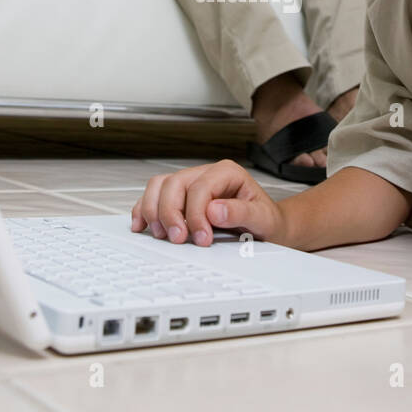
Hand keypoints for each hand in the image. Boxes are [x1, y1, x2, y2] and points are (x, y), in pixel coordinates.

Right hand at [131, 160, 286, 246]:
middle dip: (171, 213)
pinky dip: (145, 209)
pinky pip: (154, 195)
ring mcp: (191, 183)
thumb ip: (242, 213)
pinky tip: (142, 225)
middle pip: (174, 184)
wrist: (268, 227)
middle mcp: (206, 173)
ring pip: (159, 186)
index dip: (195, 214)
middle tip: (178, 239)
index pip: (200, 187)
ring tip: (161, 234)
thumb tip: (214, 210)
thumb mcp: (263, 219)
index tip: (201, 238)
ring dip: (154, 210)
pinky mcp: (180, 197)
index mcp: (227, 172)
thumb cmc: (267, 221)